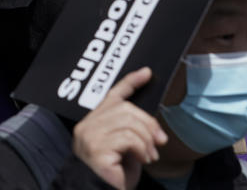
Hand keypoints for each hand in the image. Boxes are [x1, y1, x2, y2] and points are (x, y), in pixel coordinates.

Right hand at [72, 67, 167, 189]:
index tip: (147, 73)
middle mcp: (87, 126)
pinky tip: (143, 160)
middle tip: (159, 141)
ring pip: (129, 123)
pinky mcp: (97, 149)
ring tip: (150, 155)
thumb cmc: (116, 174)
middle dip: (148, 124)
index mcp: (93, 122)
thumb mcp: (126, 147)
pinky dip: (142, 149)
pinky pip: (128, 138)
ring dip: (147, 140)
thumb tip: (154, 126)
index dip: (130, 83)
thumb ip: (132, 130)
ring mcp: (90, 136)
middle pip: (126, 109)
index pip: (112, 96)